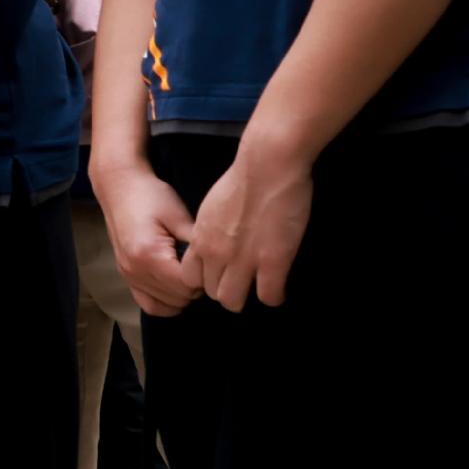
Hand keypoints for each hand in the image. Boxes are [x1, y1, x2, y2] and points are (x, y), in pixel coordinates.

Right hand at [95, 163, 200, 316]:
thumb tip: (216, 265)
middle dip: (195, 287)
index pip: (187, 285)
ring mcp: (128, 276)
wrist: (120, 188)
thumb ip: (196, 244)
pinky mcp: (126, 276)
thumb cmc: (150, 196)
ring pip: (166, 305)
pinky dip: (165, 303)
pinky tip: (175, 288)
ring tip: (188, 273)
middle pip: (179, 298)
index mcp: (149, 255)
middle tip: (202, 266)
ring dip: (182, 294)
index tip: (211, 261)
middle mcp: (135, 271)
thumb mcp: (178, 215)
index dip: (205, 277)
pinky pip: (149, 305)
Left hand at [186, 146, 310, 311]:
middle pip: (211, 292)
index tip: (220, 275)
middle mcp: (215, 254)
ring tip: (260, 287)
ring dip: (248, 297)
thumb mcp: (212, 207)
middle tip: (243, 283)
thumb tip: (216, 239)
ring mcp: (243, 260)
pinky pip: (268, 296)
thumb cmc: (243, 179)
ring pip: (233, 301)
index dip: (206, 280)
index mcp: (200, 239)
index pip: (189, 277)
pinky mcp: (272, 261)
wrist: (267, 166)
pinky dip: (274, 297)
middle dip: (227, 291)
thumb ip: (210, 229)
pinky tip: (279, 289)